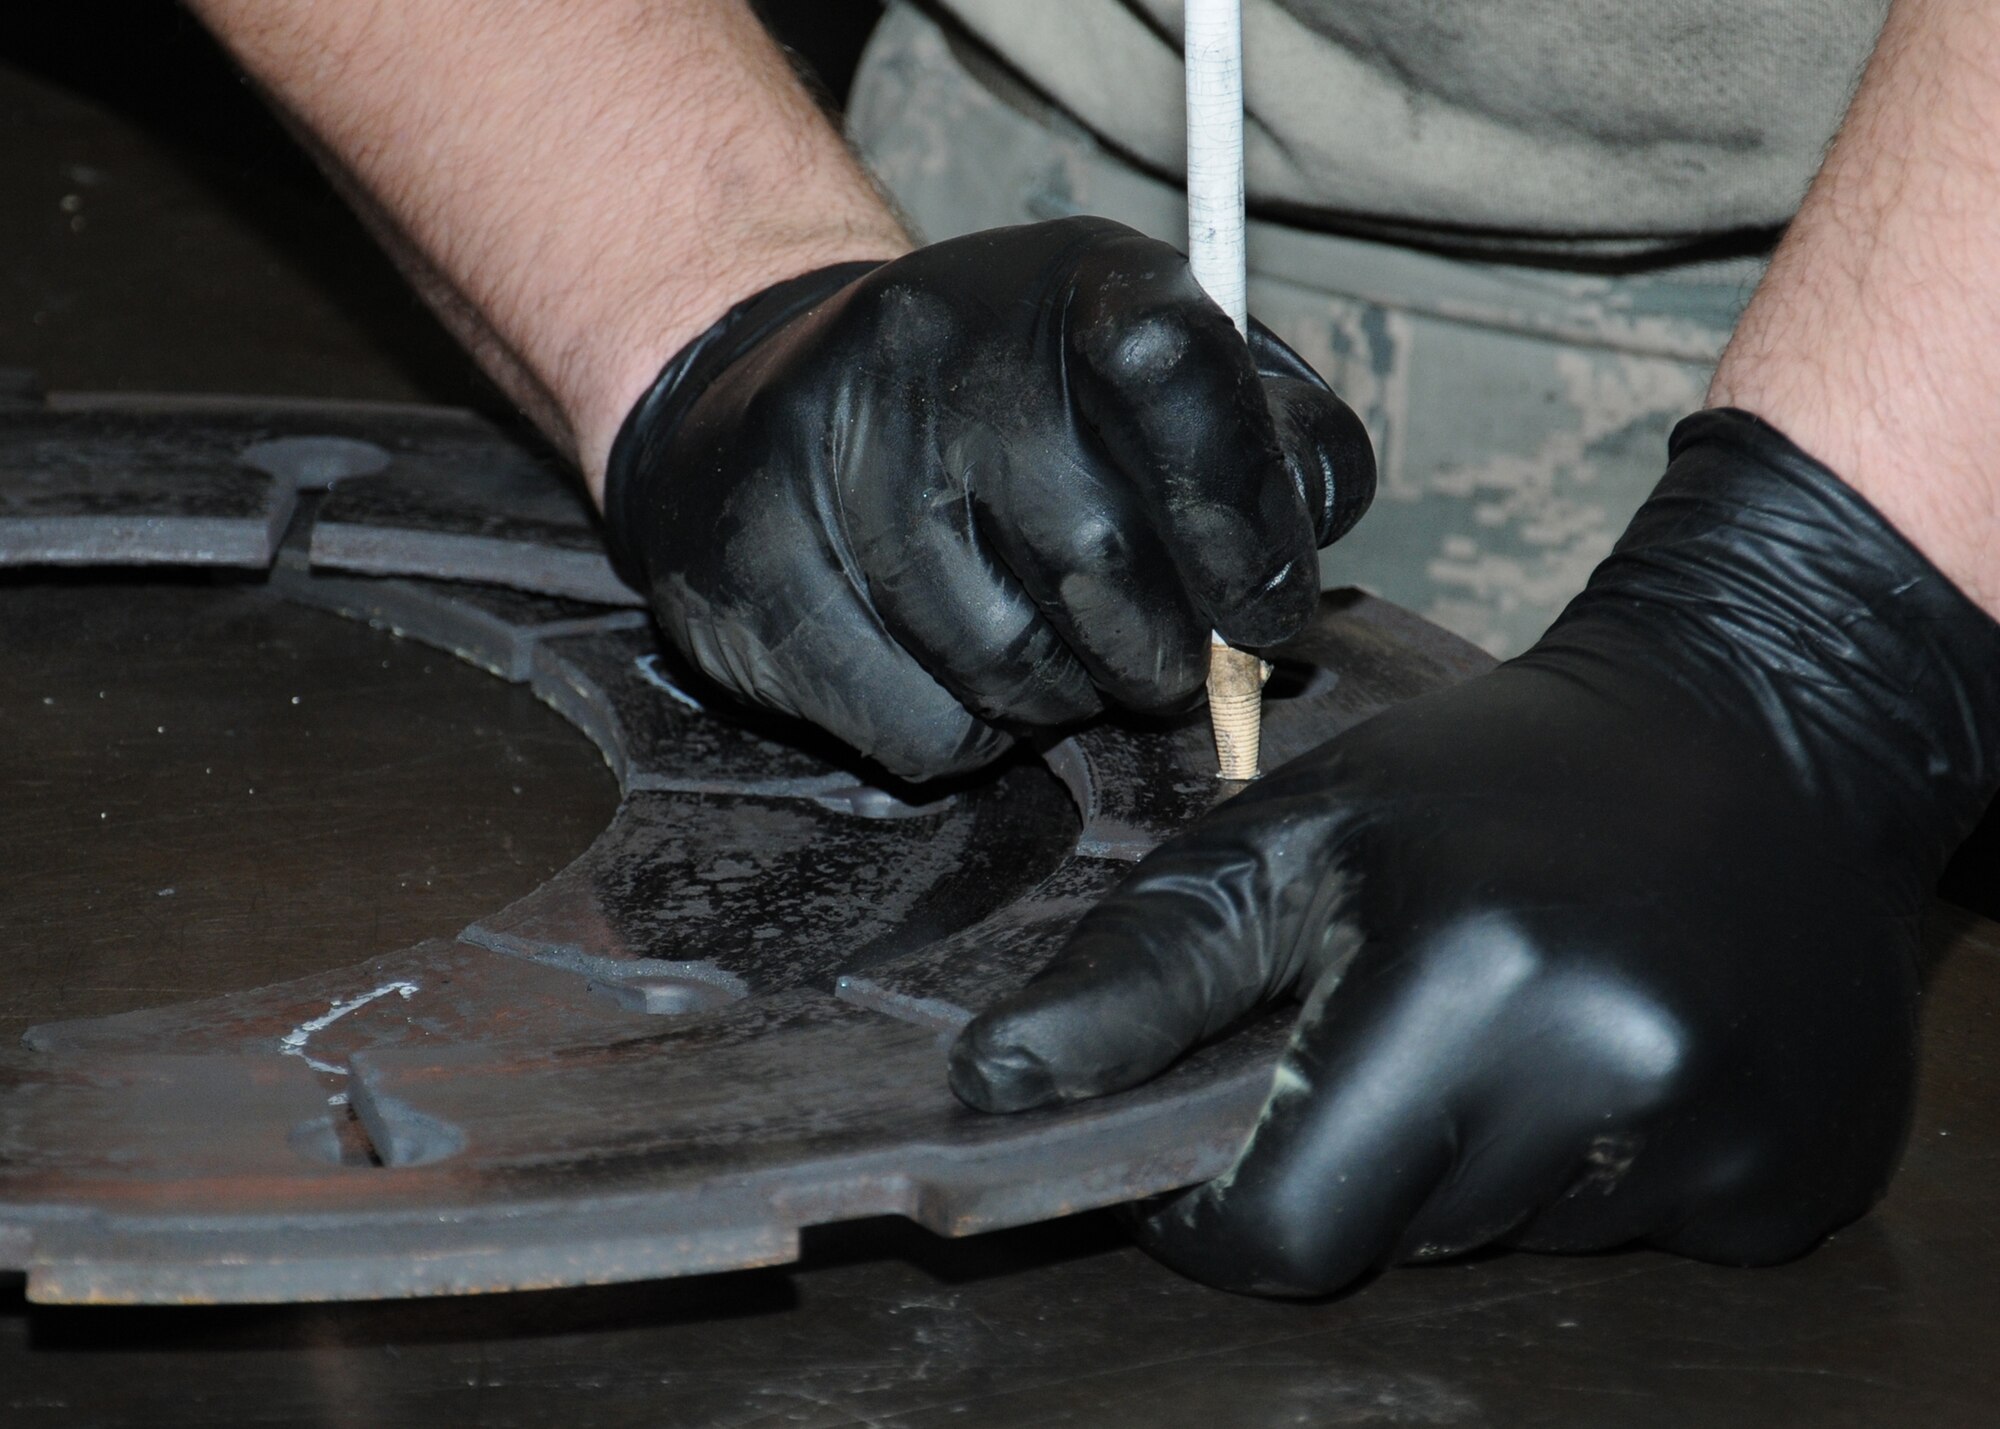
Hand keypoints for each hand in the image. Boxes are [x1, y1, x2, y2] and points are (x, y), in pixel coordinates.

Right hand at [603, 217, 1372, 780]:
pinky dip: (971, 734)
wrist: (758, 408)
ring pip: (1013, 672)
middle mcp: (933, 347)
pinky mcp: (756, 574)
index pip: (1181, 376)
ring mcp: (831, 459)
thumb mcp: (1145, 368)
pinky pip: (926, 733)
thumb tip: (1307, 534)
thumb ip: (1265, 436)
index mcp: (1061, 279)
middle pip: (1101, 563)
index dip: (1245, 516)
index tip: (1266, 611)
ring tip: (1047, 649)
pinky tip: (951, 667)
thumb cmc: (1001, 405)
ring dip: (1064, 701)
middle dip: (1161, 656)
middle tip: (1160, 661)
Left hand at [949, 409, 1999, 1295]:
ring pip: (1501, 1244)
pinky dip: (1584, 1179)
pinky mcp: (1801, 1185)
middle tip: (1394, 1026)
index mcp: (1468, 977)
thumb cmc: (1489, 774)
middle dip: (1354, 1165)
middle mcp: (1613, 1071)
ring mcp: (1723, 1136)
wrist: (1752, 733)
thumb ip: (1140, 973)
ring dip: (1471, 1164)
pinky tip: (1615, 1055)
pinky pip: (1624, 1245)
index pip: (1285, 1232)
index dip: (1217, 1209)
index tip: (1214, 1144)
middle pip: (1392, 1247)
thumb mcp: (1294, 836)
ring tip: (1517, 1020)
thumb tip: (994, 1089)